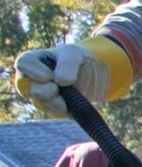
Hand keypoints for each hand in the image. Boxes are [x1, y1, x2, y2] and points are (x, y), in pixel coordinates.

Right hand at [12, 37, 132, 116]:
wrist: (93, 72)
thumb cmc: (77, 58)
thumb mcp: (74, 54)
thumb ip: (67, 64)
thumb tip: (60, 81)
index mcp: (33, 61)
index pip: (22, 64)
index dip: (33, 71)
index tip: (49, 75)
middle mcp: (32, 79)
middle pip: (24, 88)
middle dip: (41, 91)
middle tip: (55, 89)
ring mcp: (42, 95)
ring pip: (38, 103)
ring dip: (51, 102)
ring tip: (64, 99)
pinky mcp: (54, 107)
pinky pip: (53, 112)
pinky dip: (61, 110)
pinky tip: (68, 106)